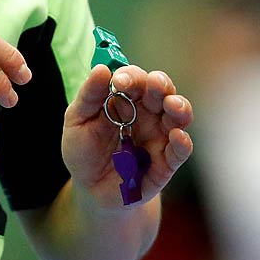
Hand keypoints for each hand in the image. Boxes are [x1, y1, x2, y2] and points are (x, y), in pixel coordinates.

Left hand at [61, 64, 192, 209]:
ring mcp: (159, 136)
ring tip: (172, 106)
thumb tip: (101, 69)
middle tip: (154, 84)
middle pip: (162, 91)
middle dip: (160, 84)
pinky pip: (179, 151)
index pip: (135, 79)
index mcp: (126, 98)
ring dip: (179, 108)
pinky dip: (182, 143)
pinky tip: (177, 136)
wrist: (90, 190)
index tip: (120, 81)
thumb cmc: (84, 151)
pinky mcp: (165, 163)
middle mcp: (147, 113)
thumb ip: (89, 96)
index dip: (131, 76)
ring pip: (178, 116)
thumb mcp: (77, 121)